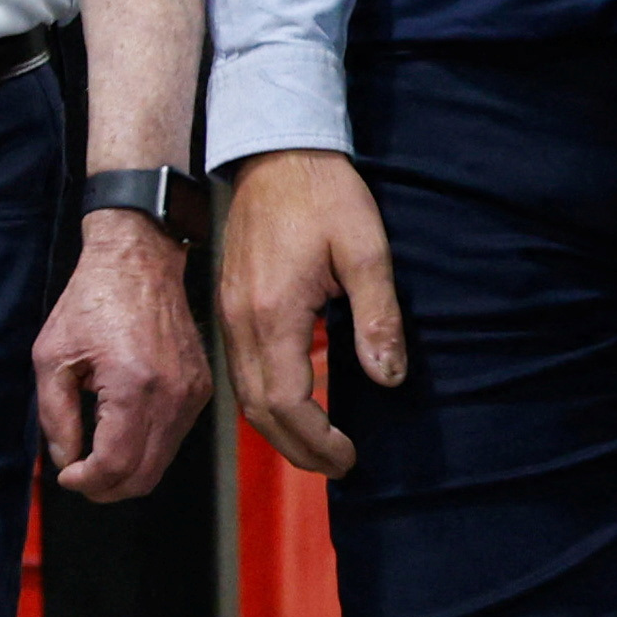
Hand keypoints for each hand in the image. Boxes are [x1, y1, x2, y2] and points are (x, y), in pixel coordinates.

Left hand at [34, 212, 210, 501]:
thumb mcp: (51, 357)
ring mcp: (193, 392)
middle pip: (143, 477)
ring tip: (97, 449)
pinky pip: (174, 438)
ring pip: (161, 463)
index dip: (85, 483)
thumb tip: (68, 461)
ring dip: (126, 470)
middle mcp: (173, 395)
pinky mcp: (201, 387)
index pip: (115, 467)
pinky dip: (146, 447)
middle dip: (106, 487)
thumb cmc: (92, 300)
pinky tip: (121, 426)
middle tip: (79, 474)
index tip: (66, 474)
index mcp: (134, 386)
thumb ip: (55, 418)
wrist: (140, 259)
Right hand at [219, 150, 404, 476]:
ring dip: (279, 428)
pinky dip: (265, 399)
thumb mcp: (366, 250)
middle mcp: (240, 323)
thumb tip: (388, 377)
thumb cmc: (324, 194)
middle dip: (298, 448)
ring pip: (245, 395)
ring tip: (319, 446)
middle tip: (338, 465)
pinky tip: (293, 402)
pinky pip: (240, 370)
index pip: (287, 403)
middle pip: (260, 411)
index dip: (317, 440)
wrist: (276, 151)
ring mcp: (229, 314)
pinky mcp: (229, 304)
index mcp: (272, 314)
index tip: (349, 457)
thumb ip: (377, 317)